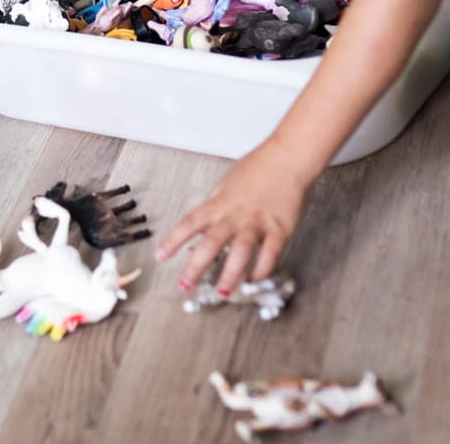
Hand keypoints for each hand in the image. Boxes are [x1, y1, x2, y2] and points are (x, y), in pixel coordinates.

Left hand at [155, 140, 314, 292]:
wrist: (289, 158)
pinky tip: (254, 280)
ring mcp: (258, 223)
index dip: (173, 241)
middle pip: (211, 243)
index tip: (161, 257)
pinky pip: (270, 254)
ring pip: (241, 252)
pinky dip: (262, 270)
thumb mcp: (227, 182)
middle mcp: (236, 215)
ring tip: (222, 292)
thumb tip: (203, 223)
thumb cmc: (259, 167)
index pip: (190, 223)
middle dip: (196, 266)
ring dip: (231, 274)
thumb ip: (216, 204)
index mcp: (220, 204)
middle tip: (185, 285)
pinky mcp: (280, 229)